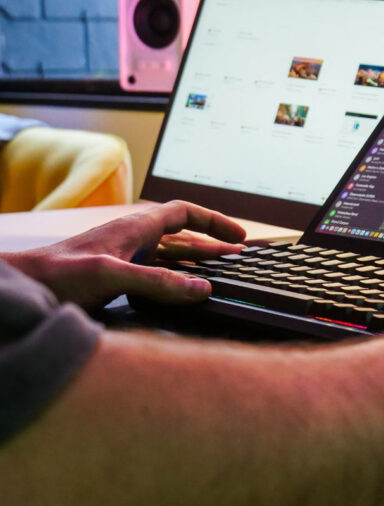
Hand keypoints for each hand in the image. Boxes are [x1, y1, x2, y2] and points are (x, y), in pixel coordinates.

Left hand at [5, 201, 245, 309]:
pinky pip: (155, 274)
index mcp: (134, 229)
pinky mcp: (114, 278)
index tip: (238, 237)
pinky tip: (182, 291)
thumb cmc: (57, 275)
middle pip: (181, 236)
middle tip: (238, 256)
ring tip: (220, 271)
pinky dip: (175, 280)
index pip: (184, 213)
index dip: (214, 222)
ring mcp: (123, 259)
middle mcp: (132, 241)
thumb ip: (158, 282)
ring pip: (169, 256)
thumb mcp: (110, 275)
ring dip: (195, 262)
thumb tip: (202, 288)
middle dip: (211, 244)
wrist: (22, 289)